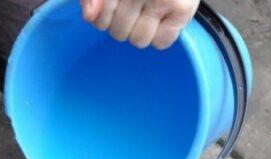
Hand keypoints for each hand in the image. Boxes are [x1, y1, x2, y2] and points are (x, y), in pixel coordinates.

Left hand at [80, 0, 198, 48]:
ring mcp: (161, 0)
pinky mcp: (181, 9)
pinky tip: (162, 21)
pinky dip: (160, 37)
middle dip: (123, 24)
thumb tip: (89, 17)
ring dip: (140, 32)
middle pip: (119, 33)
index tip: (115, 5)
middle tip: (135, 7)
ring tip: (148, 14)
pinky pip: (161, 42)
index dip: (106, 18)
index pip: (100, 22)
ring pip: (138, 40)